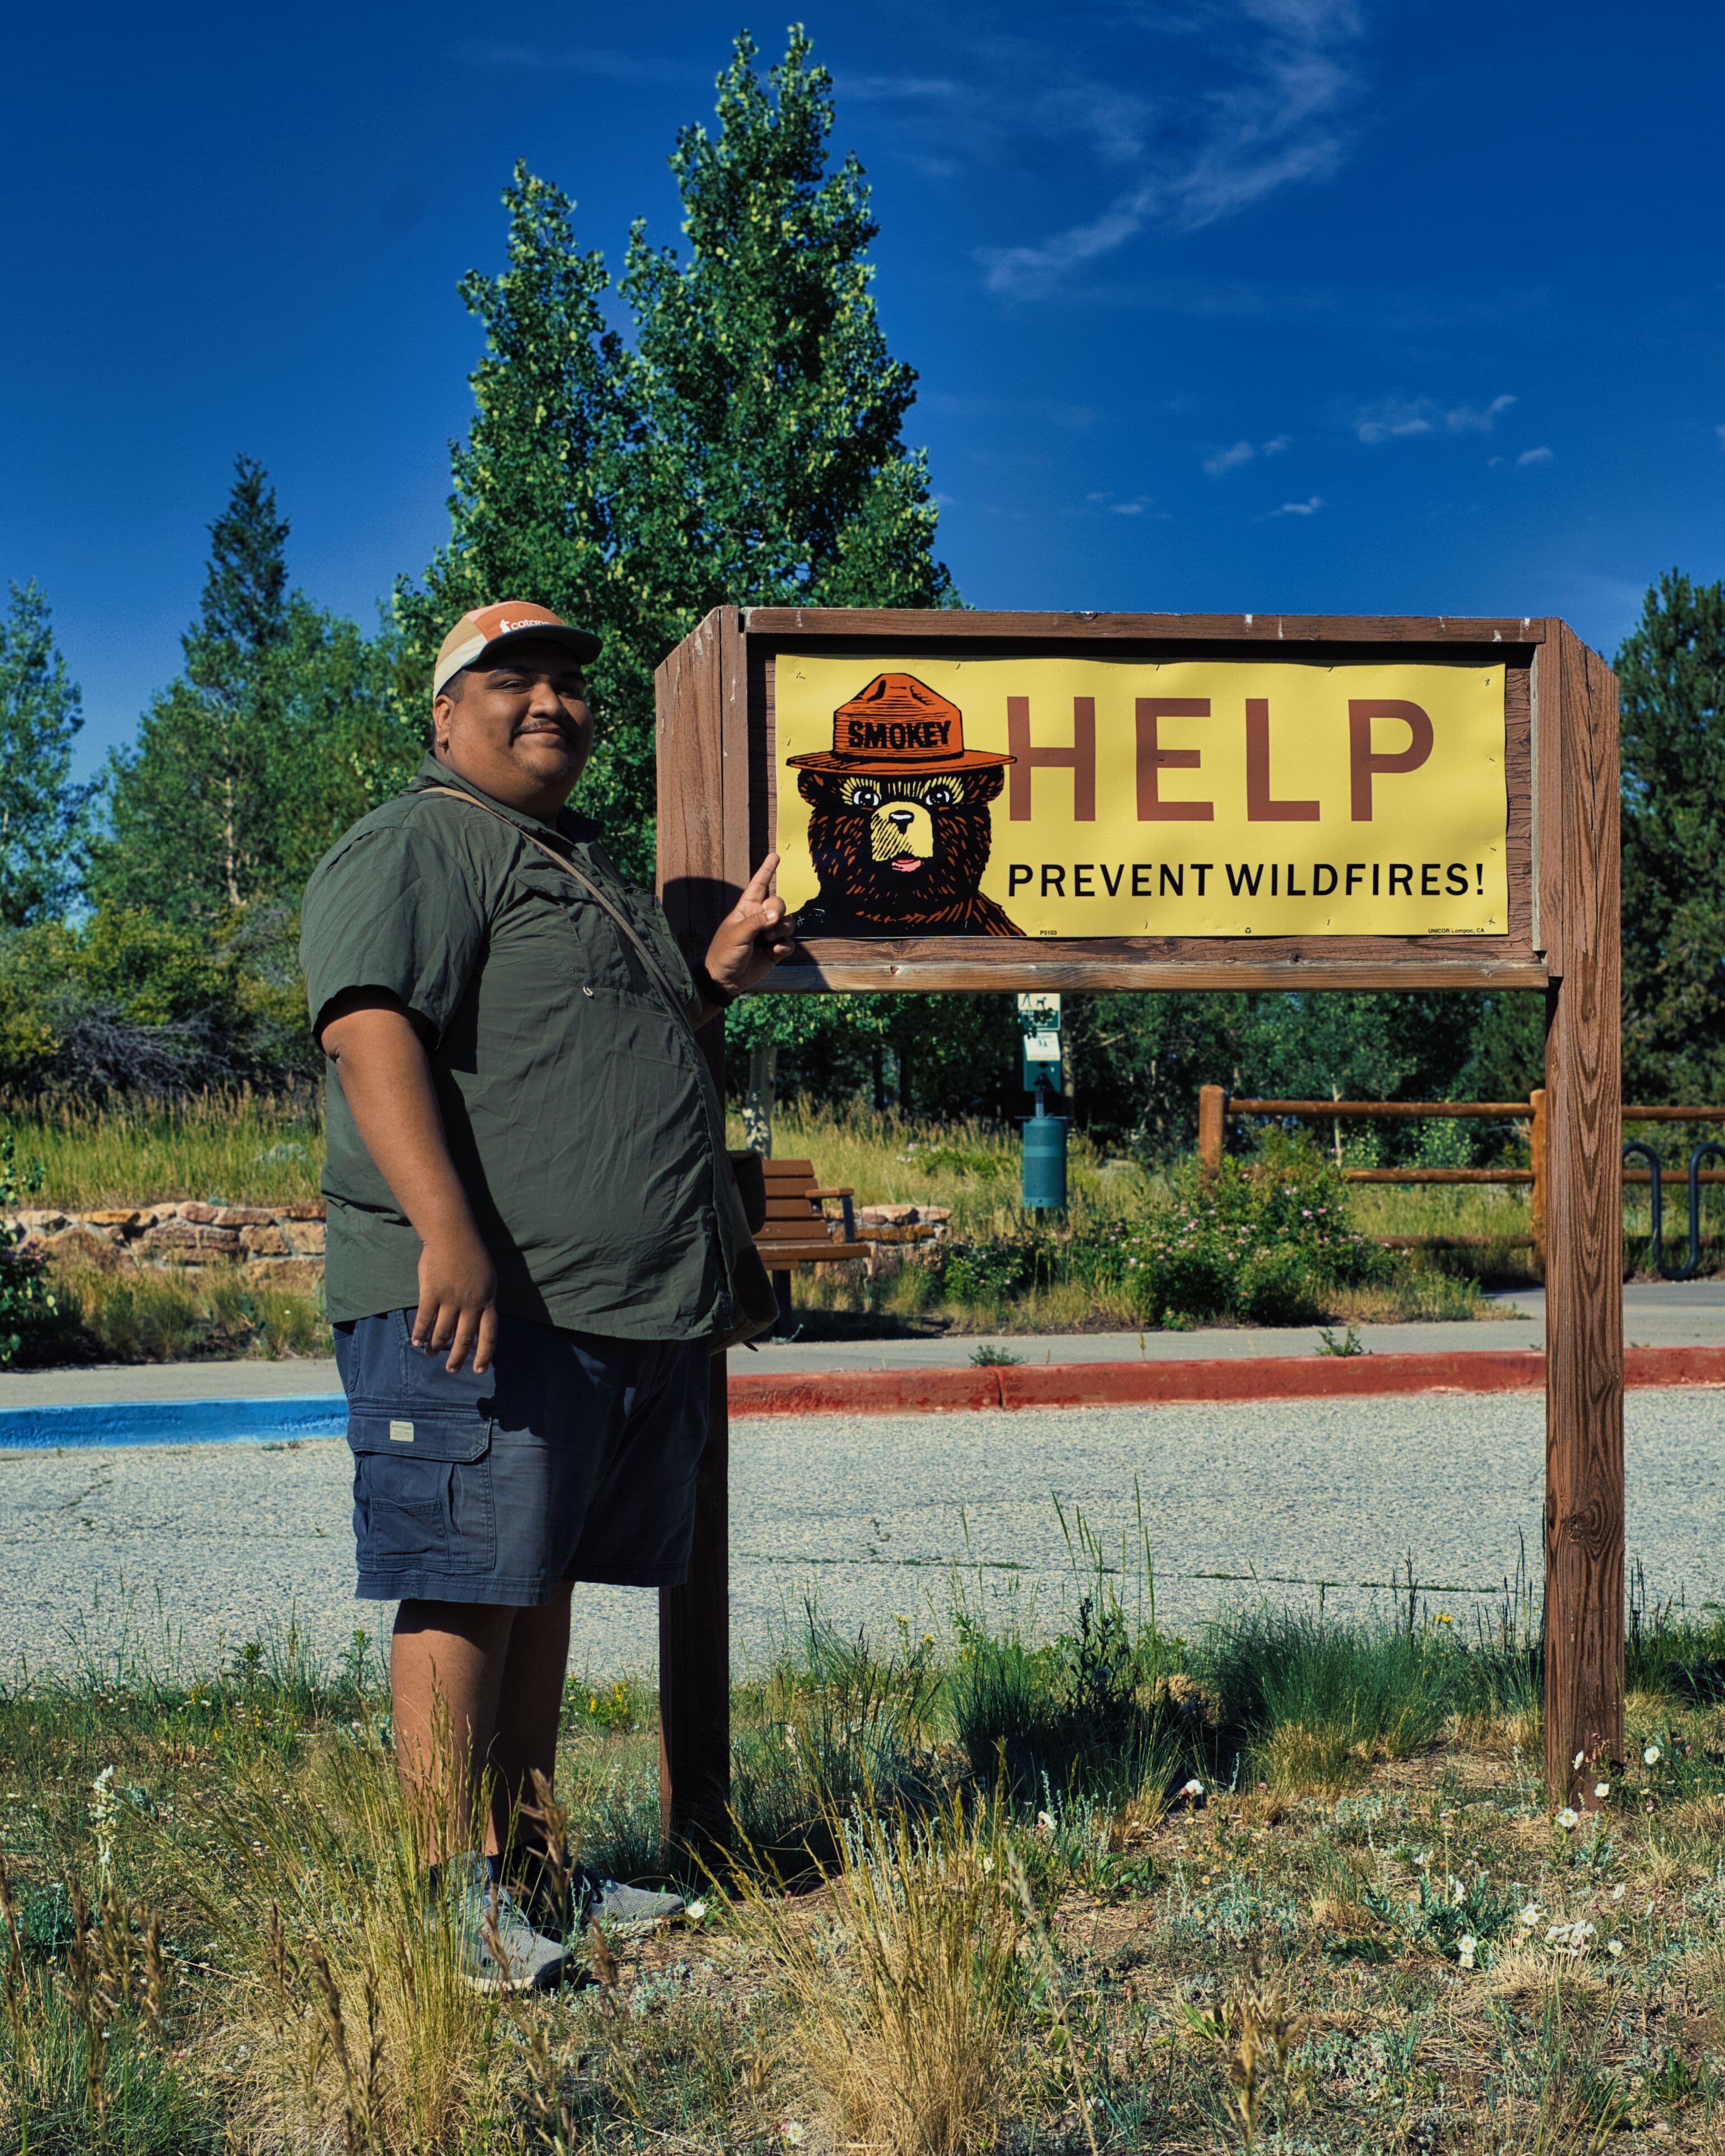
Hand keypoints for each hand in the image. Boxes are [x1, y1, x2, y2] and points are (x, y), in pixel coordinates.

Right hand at [411, 1229, 498, 1374]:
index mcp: (487, 1301)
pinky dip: (420, 1333)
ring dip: (436, 1347)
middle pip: (464, 1339)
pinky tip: (416, 1342)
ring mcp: (451, 1299)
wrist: (453, 1235)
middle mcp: (471, 1304)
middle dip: (457, 1358)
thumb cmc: (472, 1256)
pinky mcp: (431, 1293)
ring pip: (443, 1332)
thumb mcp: (488, 1280)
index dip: (485, 1355)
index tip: (479, 1370)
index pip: (489, 1335)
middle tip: (452, 1370)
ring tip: (430, 1354)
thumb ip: (485, 1302)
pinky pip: (425, 1319)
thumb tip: (479, 1326)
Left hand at [703, 853, 794, 998]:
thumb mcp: (737, 934)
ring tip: (768, 940)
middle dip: (778, 909)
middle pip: (779, 903)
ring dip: (782, 929)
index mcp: (746, 909)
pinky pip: (790, 942)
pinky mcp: (775, 950)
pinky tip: (774, 951)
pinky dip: (785, 946)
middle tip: (768, 924)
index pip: (758, 885)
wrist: (725, 980)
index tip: (775, 855)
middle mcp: (759, 918)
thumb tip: (777, 915)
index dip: (767, 870)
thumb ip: (757, 922)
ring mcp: (768, 934)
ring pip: (788, 922)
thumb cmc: (724, 952)